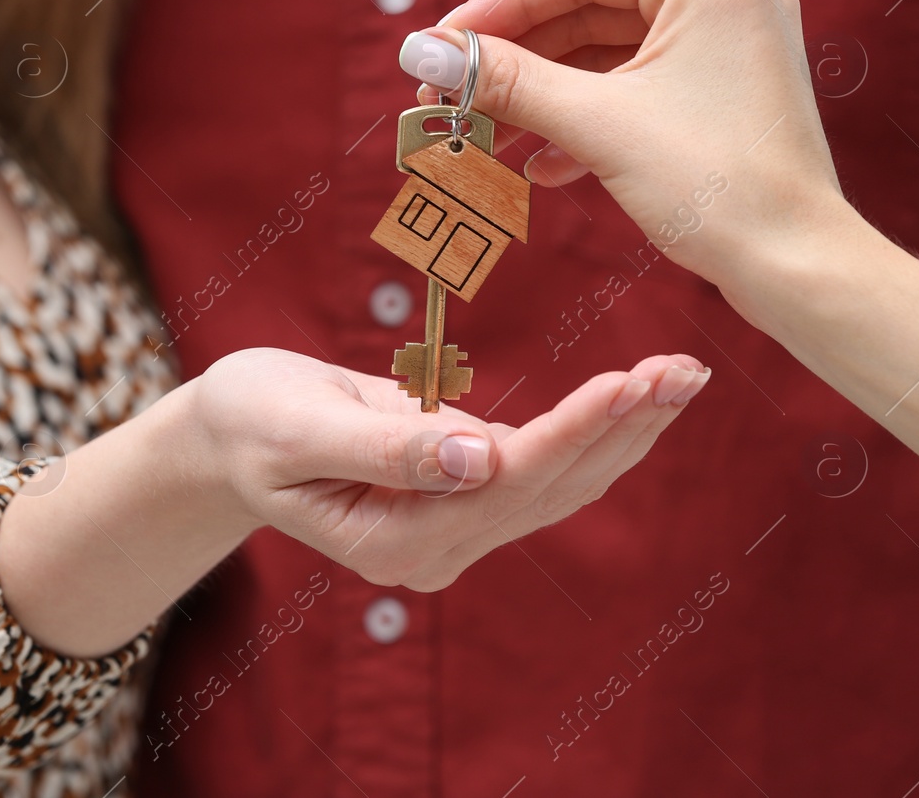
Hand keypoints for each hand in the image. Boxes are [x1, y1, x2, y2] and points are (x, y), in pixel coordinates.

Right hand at [186, 347, 707, 590]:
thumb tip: (479, 459)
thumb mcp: (299, 428)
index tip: (629, 380)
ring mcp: (458, 531)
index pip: (509, 483)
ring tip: (684, 374)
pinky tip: (643, 398)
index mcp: (397, 538)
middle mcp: (439, 549)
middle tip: (686, 369)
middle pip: (554, 487)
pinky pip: (550, 470)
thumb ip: (386, 447)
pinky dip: (600, 430)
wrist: (232, 438)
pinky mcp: (471, 500)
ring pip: (564, 483)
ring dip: (628, 428)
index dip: (574, 430)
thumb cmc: (252, 422)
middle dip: (624, 424)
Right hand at [401, 0, 850, 294]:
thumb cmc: (717, 188)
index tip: (442, 46)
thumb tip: (423, 53)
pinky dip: (590, 121)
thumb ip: (508, 80)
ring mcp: (732, 48)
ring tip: (486, 139)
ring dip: (547, 98)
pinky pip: (641, 90)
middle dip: (519, 61)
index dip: (501, 5)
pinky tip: (543, 168)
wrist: (798, 269)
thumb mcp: (598, 125)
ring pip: (612, 57)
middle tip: (451, 96)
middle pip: (592, 9)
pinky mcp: (728, 96)